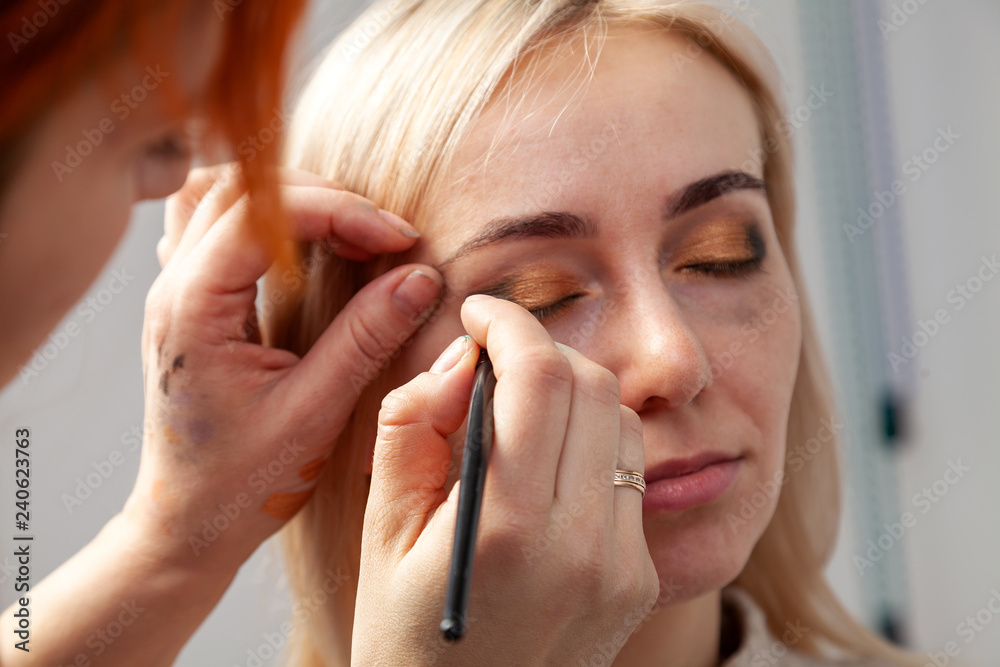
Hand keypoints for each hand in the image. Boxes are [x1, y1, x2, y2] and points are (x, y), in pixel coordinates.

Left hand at [125, 164, 442, 575]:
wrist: (190, 523)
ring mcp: (176, 291)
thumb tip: (419, 279)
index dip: (342, 212)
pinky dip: (265, 219)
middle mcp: (173, 287)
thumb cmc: (242, 482)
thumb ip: (365, 338)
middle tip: (384, 238)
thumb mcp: (314, 412)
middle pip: (242, 188)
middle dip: (324, 198)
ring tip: (350, 231)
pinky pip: (216, 226)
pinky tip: (303, 245)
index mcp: (193, 309)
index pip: (266, 215)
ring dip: (291, 200)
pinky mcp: (191, 302)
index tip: (399, 241)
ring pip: (223, 196)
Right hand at [353, 295, 657, 665]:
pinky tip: (547, 467)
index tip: (479, 313)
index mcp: (508, 531)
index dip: (509, 323)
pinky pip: (629, 475)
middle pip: (590, 385)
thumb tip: (465, 358)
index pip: (540, 377)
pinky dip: (591, 443)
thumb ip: (414, 427)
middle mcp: (583, 546)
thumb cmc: (404, 639)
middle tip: (492, 363)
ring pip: (621, 421)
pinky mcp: (639, 579)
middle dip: (540, 350)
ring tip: (519, 414)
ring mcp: (622, 565)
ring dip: (572, 393)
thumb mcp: (382, 532)